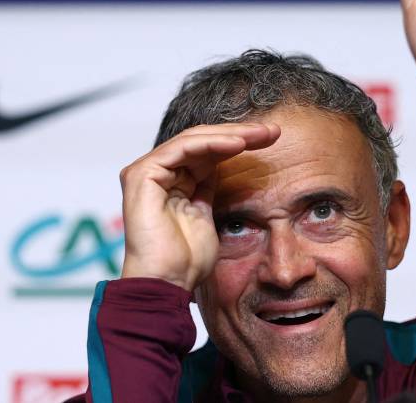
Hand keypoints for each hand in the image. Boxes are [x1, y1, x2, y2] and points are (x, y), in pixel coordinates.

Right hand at [119, 123, 280, 290]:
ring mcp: (146, 171)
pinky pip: (182, 148)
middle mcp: (157, 172)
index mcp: (171, 181)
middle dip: (239, 133)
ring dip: (231, 135)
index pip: (207, 151)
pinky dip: (212, 143)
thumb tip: (227, 165)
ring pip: (194, 139)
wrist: (169, 283)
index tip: (272, 139)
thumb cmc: (188, 261)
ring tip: (261, 135)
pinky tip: (238, 144)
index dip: (239, 142)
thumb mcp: (208, 214)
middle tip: (272, 131)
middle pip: (201, 141)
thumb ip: (210, 188)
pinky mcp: (142, 174)